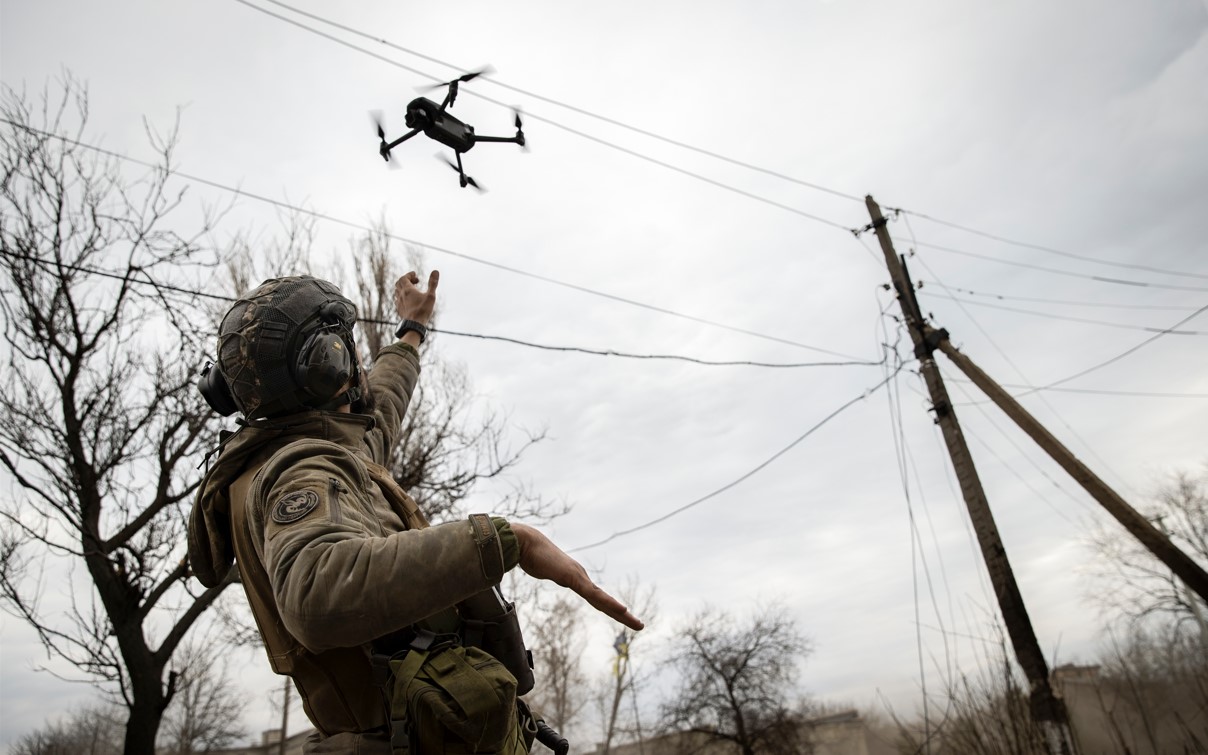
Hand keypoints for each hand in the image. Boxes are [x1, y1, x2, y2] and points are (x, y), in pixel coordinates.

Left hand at [394, 270, 438, 325]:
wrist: (413, 325)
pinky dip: (402, 296)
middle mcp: (401, 295)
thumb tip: (435, 271)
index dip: (409, 275)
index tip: (415, 275)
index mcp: (408, 290)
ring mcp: (399, 302)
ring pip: (397, 291)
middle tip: (416, 282)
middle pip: (399, 283)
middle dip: (406, 280)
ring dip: (403, 287)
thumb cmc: (423, 310)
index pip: (404, 277)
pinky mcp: (399, 309)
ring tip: (412, 290)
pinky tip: (408, 300)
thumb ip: (433, 283)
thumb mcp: (430, 296)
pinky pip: (397, 299)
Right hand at [511, 523, 643, 630]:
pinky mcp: (573, 578)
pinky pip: (593, 594)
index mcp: (576, 578)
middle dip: (623, 615)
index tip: (623, 616)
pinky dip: (608, 602)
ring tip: (637, 623)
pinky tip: (622, 609)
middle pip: (605, 601)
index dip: (610, 607)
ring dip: (622, 613)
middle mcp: (582, 578)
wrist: (525, 543)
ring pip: (604, 600)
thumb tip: (541, 569)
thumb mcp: (542, 569)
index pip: (597, 598)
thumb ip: (546, 571)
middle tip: (640, 625)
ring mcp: (579, 577)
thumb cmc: (532, 555)